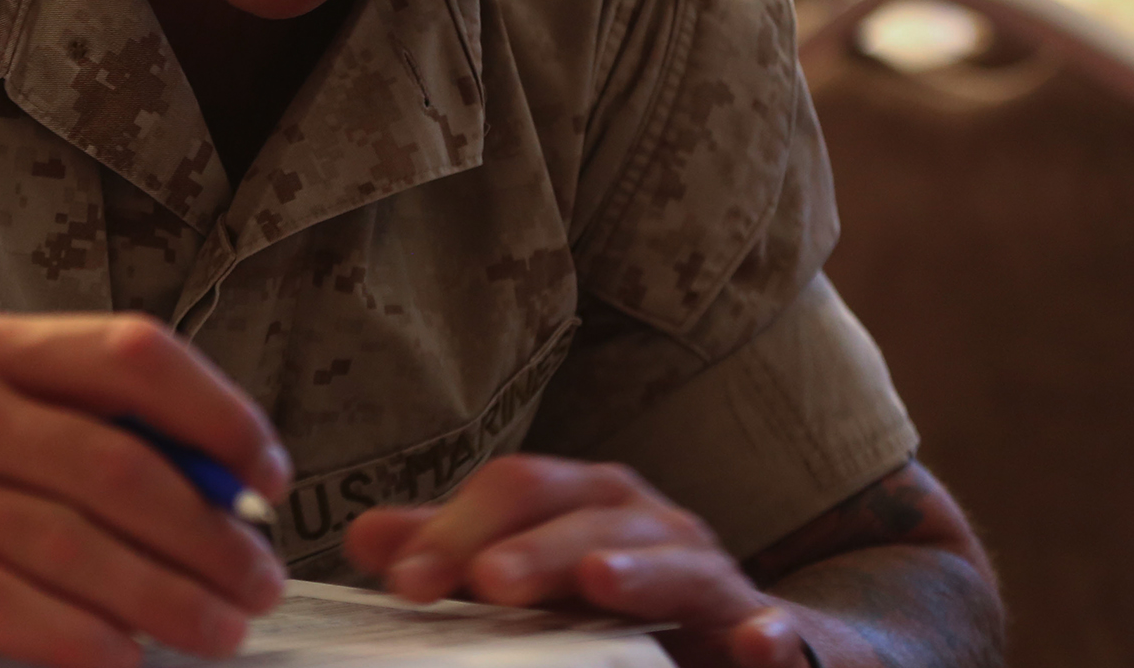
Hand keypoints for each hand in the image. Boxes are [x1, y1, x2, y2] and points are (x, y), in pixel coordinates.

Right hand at [0, 313, 291, 667]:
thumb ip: (47, 416)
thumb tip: (189, 475)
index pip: (130, 356)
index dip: (219, 413)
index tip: (268, 473)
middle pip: (118, 466)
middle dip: (210, 535)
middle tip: (258, 580)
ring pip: (72, 545)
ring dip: (166, 599)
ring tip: (218, 631)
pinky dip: (76, 638)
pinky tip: (122, 659)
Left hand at [345, 455, 810, 667]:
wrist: (727, 637)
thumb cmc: (610, 597)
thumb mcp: (527, 570)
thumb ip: (454, 556)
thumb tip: (364, 538)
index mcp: (583, 499)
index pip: (515, 491)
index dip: (456, 528)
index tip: (403, 581)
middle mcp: (648, 521)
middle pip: (587, 518)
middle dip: (535, 548)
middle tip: (486, 580)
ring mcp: (708, 573)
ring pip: (675, 563)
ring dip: (638, 570)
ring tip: (599, 584)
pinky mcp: (758, 632)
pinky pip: (770, 632)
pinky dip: (766, 636)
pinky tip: (754, 642)